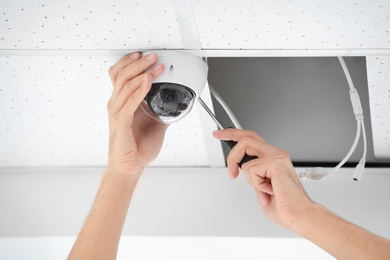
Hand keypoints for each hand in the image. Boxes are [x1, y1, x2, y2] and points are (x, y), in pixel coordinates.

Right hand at [106, 52, 167, 176]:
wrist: (131, 166)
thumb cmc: (138, 147)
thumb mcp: (156, 122)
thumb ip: (162, 110)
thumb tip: (175, 103)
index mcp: (124, 103)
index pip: (120, 75)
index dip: (131, 62)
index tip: (146, 55)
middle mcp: (117, 105)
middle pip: (121, 75)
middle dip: (139, 63)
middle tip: (153, 56)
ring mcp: (117, 112)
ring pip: (124, 84)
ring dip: (142, 72)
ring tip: (156, 66)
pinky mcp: (120, 122)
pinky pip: (128, 102)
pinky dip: (139, 90)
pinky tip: (148, 82)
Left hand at [213, 129, 312, 228]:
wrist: (297, 215)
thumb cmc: (283, 205)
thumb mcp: (260, 186)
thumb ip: (252, 173)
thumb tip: (239, 167)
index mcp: (273, 158)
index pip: (251, 139)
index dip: (234, 134)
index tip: (220, 134)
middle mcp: (276, 154)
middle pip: (246, 137)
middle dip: (230, 142)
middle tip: (223, 152)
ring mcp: (277, 156)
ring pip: (245, 151)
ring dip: (247, 175)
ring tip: (261, 189)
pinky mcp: (276, 163)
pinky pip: (252, 169)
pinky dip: (256, 185)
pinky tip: (269, 191)